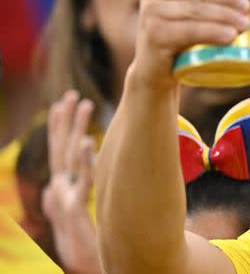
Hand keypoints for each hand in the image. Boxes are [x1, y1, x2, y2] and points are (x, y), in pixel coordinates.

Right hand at [43, 90, 99, 273]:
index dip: (60, 127)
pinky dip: (85, 160)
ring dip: (77, 129)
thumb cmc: (86, 244)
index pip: (60, 151)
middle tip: (72, 95)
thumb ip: (78, 193)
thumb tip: (74, 175)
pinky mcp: (76, 211)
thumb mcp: (79, 215)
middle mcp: (59, 192)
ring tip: (86, 105)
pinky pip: (83, 181)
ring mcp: (65, 200)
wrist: (84, 268)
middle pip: (61, 149)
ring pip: (70, 158)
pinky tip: (89, 141)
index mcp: (61, 190)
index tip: (62, 103)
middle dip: (65, 120)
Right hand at [132, 0, 249, 90]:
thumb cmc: (181, 35)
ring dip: (224, 15)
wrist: (156, 70)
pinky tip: (230, 35)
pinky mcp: (154, 34)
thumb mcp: (200, 10)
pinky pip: (190, 30)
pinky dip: (213, 32)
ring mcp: (150, 12)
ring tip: (244, 23)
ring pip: (195, 9)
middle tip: (247, 7)